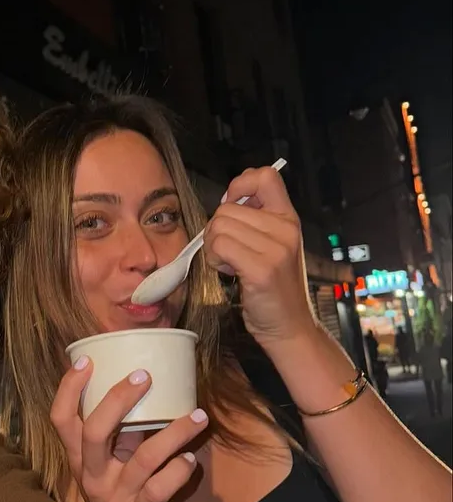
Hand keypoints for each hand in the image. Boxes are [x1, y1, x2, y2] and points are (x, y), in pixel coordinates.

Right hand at [51, 360, 208, 501]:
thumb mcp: (108, 472)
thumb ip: (118, 440)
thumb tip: (143, 393)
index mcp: (81, 461)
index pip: (61, 420)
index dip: (69, 389)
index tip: (86, 361)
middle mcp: (93, 477)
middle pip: (95, 431)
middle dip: (119, 399)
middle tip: (144, 376)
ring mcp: (115, 498)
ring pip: (142, 458)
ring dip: (174, 433)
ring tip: (198, 416)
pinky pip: (160, 489)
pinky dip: (180, 470)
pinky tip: (192, 459)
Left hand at [205, 165, 317, 350]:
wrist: (289, 326)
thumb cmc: (273, 288)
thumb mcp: (273, 245)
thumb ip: (256, 220)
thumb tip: (228, 200)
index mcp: (288, 218)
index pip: (265, 176)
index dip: (240, 185)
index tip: (232, 206)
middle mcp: (285, 229)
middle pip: (227, 208)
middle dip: (216, 229)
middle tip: (228, 251)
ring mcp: (276, 249)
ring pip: (219, 226)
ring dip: (213, 246)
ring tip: (230, 263)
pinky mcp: (262, 269)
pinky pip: (219, 246)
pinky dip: (214, 259)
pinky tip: (228, 271)